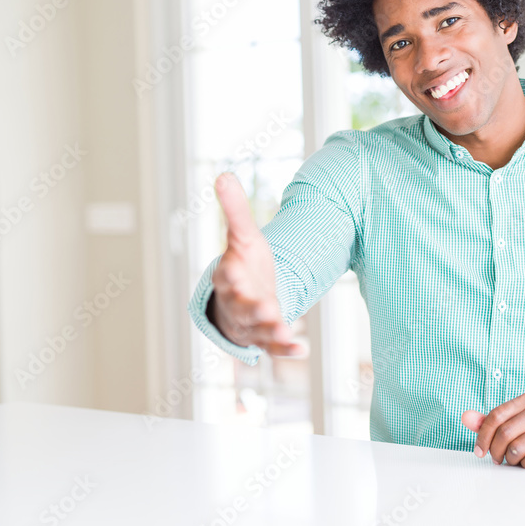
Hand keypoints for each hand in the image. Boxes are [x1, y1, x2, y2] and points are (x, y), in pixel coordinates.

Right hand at [210, 172, 304, 356]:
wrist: (242, 300)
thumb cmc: (242, 266)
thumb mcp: (242, 238)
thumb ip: (236, 211)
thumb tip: (223, 175)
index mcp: (229, 276)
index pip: (227, 275)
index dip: (231, 273)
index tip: (234, 267)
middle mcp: (238, 302)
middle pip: (242, 306)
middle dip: (253, 307)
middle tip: (266, 307)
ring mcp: (252, 322)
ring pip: (259, 330)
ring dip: (272, 330)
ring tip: (286, 330)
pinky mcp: (267, 337)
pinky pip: (275, 347)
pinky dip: (287, 350)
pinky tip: (302, 349)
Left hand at [461, 393, 524, 468]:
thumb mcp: (513, 425)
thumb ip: (488, 421)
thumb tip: (465, 417)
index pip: (496, 416)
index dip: (483, 436)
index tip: (479, 451)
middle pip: (505, 433)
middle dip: (496, 451)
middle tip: (498, 459)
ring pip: (516, 448)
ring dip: (511, 460)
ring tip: (516, 459)